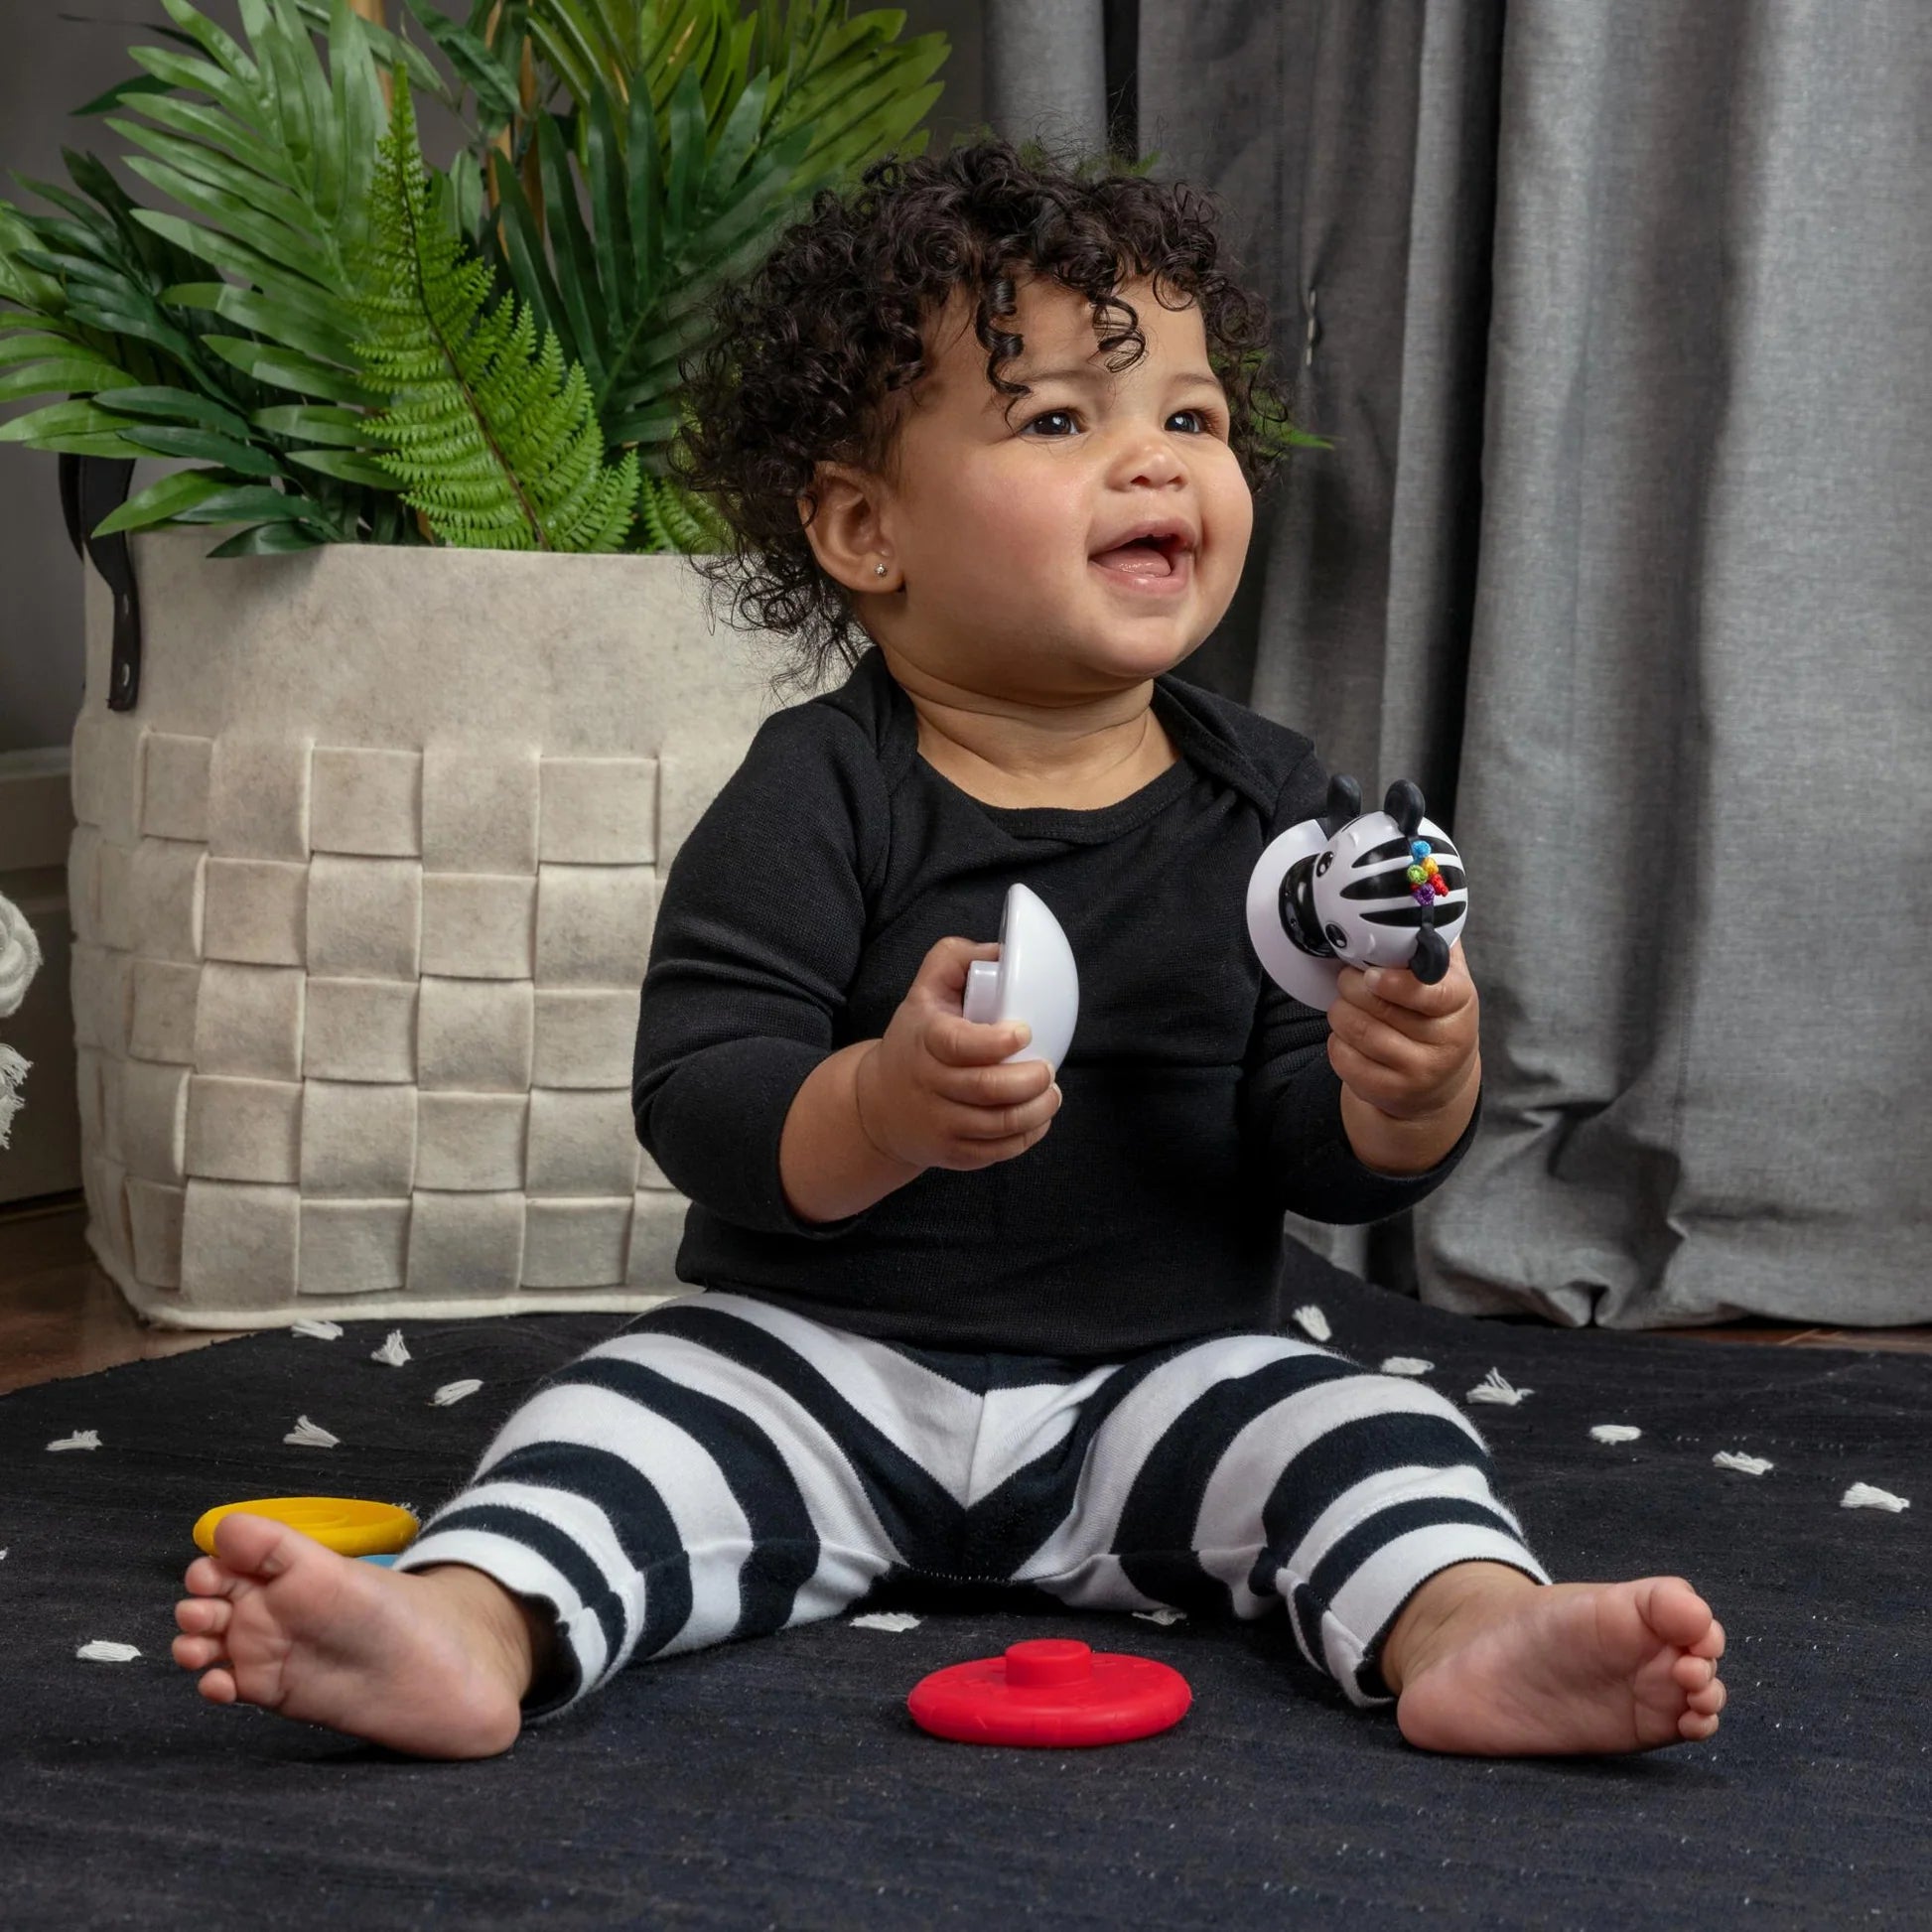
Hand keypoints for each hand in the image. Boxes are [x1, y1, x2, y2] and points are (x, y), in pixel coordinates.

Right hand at [854, 937, 1063, 1172]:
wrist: (878, 1105)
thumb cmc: (914, 1041)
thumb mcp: (923, 991)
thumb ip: (955, 960)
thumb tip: (1000, 951)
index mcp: (926, 1040)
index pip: (960, 1045)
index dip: (997, 1042)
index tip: (1023, 1032)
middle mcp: (930, 1085)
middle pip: (987, 1089)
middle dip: (1029, 1081)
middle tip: (1047, 1069)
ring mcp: (940, 1123)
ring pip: (998, 1125)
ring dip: (1036, 1110)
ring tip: (1050, 1093)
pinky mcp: (951, 1153)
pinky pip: (997, 1152)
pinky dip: (1026, 1136)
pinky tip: (1038, 1117)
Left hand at [1328, 944, 1480, 1168]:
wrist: (1438, 1081)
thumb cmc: (1435, 1014)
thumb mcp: (1447, 978)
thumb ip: (1433, 943)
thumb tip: (1414, 900)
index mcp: (1461, 1002)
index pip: (1431, 992)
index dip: (1395, 982)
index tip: (1371, 974)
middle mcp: (1446, 1041)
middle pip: (1378, 1006)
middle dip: (1351, 986)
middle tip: (1351, 980)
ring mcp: (1420, 1071)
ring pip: (1355, 1030)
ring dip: (1340, 1011)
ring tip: (1347, 1005)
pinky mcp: (1391, 1092)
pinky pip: (1343, 1058)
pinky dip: (1336, 1041)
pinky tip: (1349, 1037)